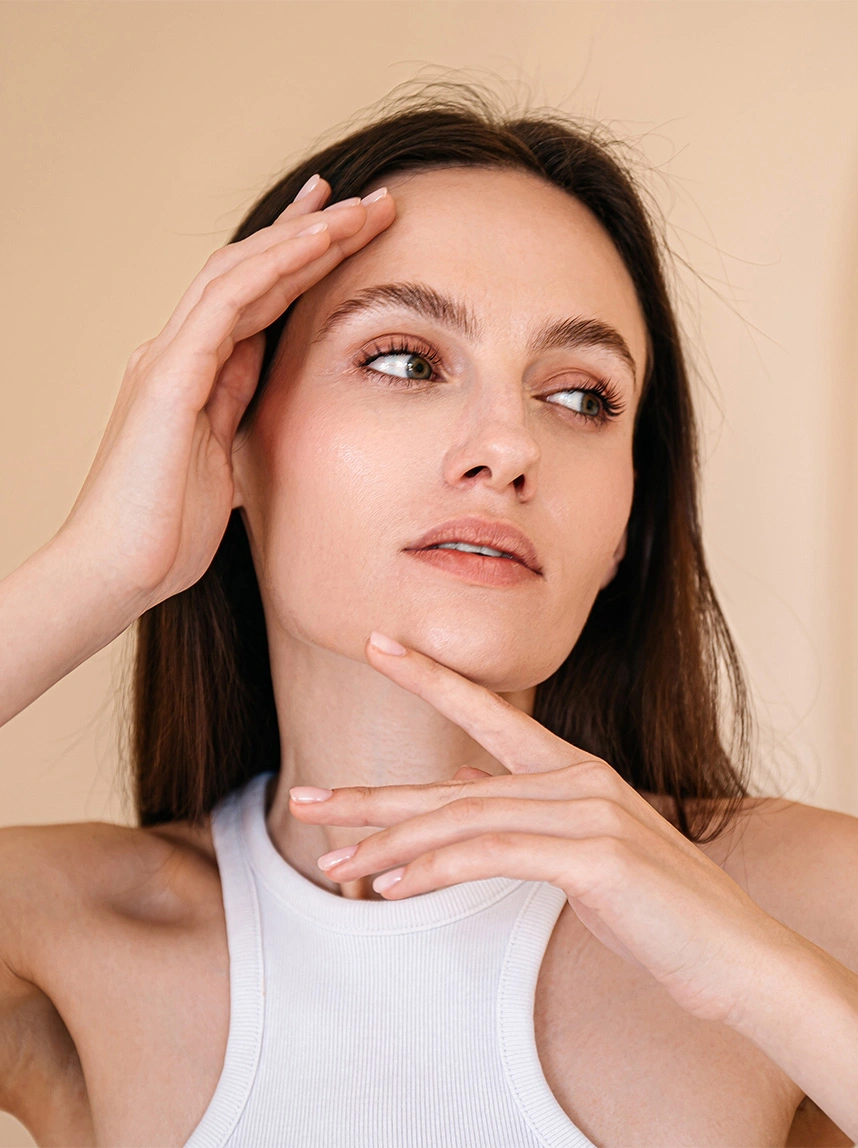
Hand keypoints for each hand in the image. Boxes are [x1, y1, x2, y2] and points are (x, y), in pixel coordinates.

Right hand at [59, 176, 395, 611]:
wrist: (115, 574)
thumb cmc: (165, 535)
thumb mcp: (224, 469)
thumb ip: (237, 422)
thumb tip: (268, 401)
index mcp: (193, 377)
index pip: (252, 302)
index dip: (297, 262)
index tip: (343, 231)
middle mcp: (177, 354)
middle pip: (250, 272)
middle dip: (309, 232)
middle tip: (365, 199)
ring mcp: (169, 360)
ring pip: (242, 273)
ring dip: (304, 236)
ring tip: (361, 208)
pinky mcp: (169, 378)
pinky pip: (228, 304)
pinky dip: (275, 267)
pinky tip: (319, 241)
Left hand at [290, 631, 794, 1028]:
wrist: (736, 952)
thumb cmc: (657, 906)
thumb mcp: (584, 849)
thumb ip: (523, 812)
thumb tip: (463, 784)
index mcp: (571, 770)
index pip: (488, 712)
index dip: (430, 677)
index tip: (379, 646)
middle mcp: (574, 778)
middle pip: (449, 783)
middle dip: (371, 794)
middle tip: (305, 799)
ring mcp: (586, 811)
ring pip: (460, 820)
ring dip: (389, 848)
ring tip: (334, 864)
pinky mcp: (592, 855)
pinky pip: (491, 855)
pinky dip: (434, 869)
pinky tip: (392, 889)